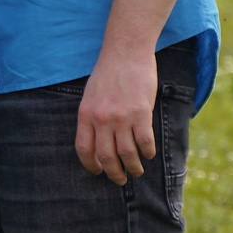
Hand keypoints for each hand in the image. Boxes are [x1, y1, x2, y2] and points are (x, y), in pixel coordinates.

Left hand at [75, 48, 158, 182]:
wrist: (125, 53)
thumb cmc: (108, 73)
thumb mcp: (90, 96)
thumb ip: (92, 117)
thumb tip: (97, 142)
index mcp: (86, 114)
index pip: (84, 149)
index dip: (91, 165)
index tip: (98, 171)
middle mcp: (101, 119)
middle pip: (106, 156)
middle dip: (113, 173)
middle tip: (120, 179)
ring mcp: (121, 117)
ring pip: (127, 153)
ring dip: (133, 167)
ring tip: (136, 171)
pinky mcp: (141, 114)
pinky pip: (144, 142)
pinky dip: (147, 152)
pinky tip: (148, 154)